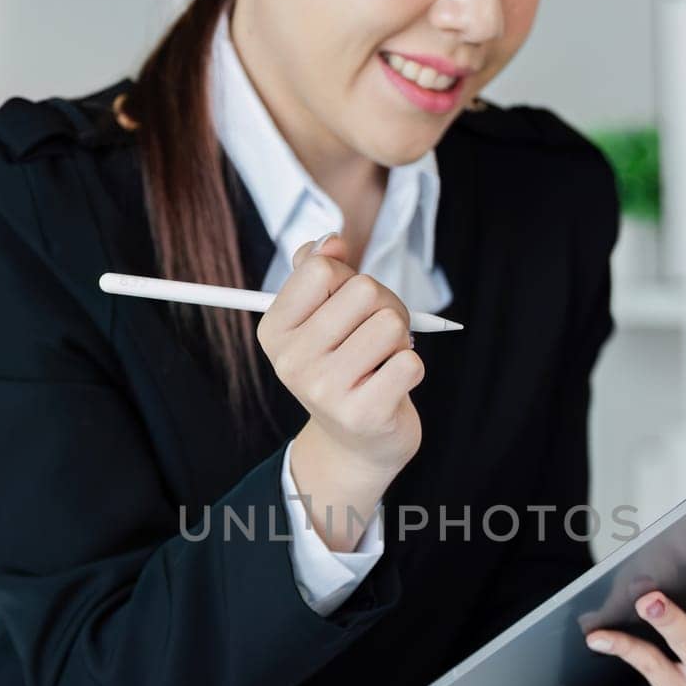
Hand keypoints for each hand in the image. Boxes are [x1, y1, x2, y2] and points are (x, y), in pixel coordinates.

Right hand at [259, 233, 424, 549]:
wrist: (356, 443)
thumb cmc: (343, 368)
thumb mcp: (319, 319)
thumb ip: (317, 272)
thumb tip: (331, 241)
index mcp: (275, 331)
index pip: (321, 269)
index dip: (348, 277)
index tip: (347, 305)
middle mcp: (292, 362)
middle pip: (364, 290)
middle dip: (383, 306)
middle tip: (374, 337)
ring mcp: (325, 391)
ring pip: (391, 324)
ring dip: (399, 340)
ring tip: (382, 361)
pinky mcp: (364, 414)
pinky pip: (410, 363)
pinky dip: (411, 368)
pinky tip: (391, 385)